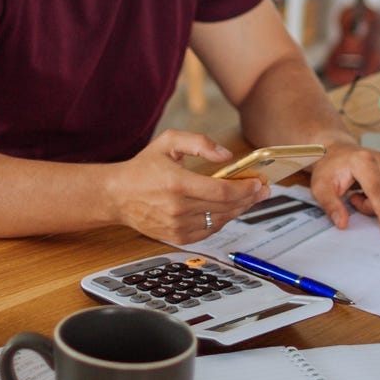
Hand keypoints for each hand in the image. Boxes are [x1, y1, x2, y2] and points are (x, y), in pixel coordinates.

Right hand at [104, 130, 270, 243]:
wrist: (117, 195)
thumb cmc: (143, 167)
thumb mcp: (169, 142)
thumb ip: (200, 142)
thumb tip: (226, 155)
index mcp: (177, 184)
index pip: (222, 192)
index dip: (245, 189)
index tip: (259, 183)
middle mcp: (178, 208)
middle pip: (226, 208)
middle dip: (249, 199)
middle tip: (262, 190)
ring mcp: (177, 226)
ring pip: (220, 221)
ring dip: (238, 210)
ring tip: (249, 199)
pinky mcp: (176, 237)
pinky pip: (209, 231)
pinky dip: (222, 221)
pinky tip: (229, 210)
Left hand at [308, 139, 379, 237]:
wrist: (338, 153)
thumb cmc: (331, 169)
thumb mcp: (320, 187)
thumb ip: (330, 205)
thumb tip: (342, 223)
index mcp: (362, 161)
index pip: (378, 191)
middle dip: (372, 208)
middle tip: (355, 198)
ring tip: (365, 194)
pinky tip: (378, 193)